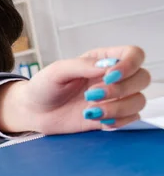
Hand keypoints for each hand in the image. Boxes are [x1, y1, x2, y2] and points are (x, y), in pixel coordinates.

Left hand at [0, 46, 150, 134]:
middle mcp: (112, 78)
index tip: (109, 76)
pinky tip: (97, 119)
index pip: (134, 55)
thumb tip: (108, 65)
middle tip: (91, 95)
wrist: (33, 112)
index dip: (129, 65)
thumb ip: (82, 66)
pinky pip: (131, 119)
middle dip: (121, 89)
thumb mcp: (57, 71)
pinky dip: (118, 121)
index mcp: (102, 60)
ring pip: (138, 101)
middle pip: (142, 78)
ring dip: (118, 108)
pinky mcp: (110, 116)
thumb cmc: (43, 87)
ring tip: (89, 110)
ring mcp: (114, 98)